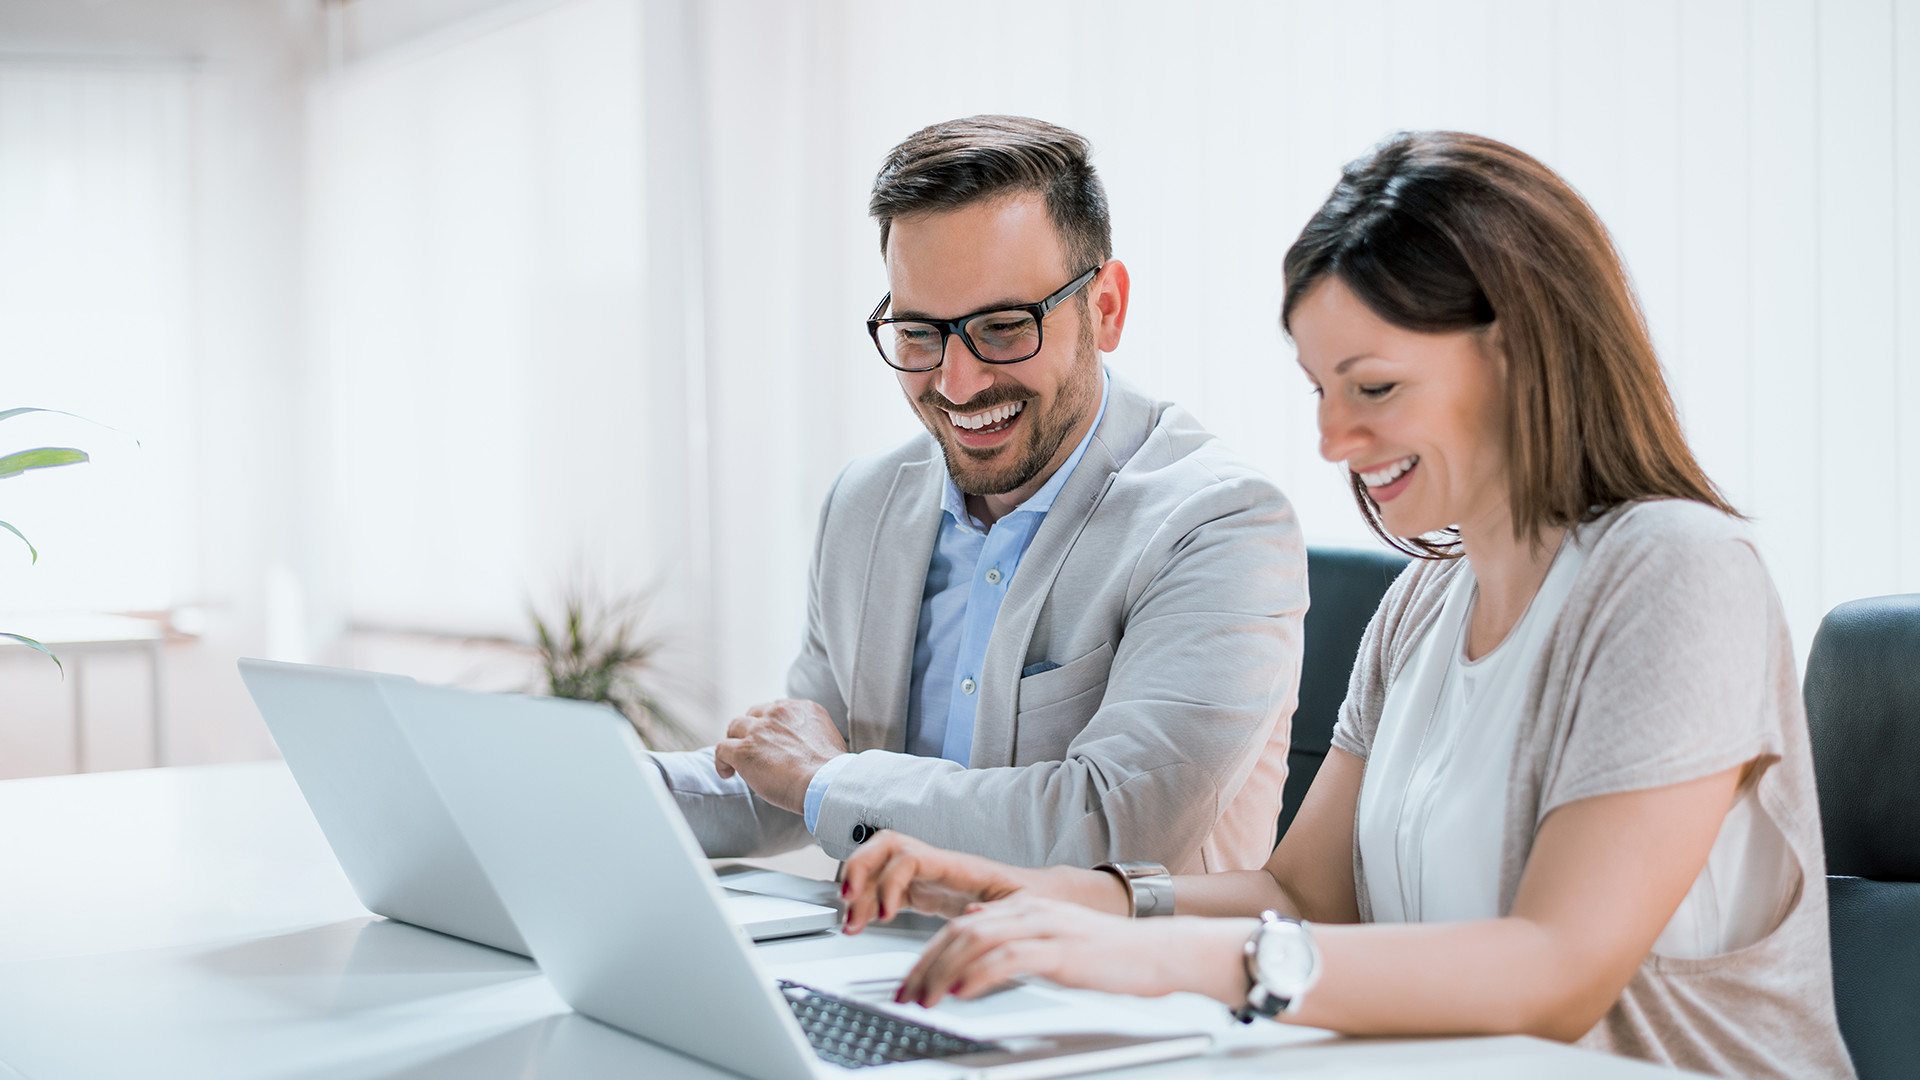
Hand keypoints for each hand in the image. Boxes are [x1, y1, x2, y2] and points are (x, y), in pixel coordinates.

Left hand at [712, 698, 847, 814]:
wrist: (826, 783)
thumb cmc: (831, 772)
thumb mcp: (828, 740)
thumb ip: (812, 736)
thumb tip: (804, 752)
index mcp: (802, 708)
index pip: (776, 709)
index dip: (769, 725)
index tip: (770, 741)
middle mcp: (779, 712)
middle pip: (753, 714)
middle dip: (750, 730)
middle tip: (752, 748)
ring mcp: (759, 730)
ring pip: (735, 727)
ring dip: (735, 742)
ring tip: (736, 761)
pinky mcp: (744, 750)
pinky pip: (722, 749)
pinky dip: (722, 761)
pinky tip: (727, 773)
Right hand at [838, 831, 1038, 932]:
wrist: (1040, 897)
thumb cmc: (1033, 899)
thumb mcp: (1021, 908)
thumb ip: (997, 912)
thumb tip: (973, 916)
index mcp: (958, 866)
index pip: (910, 856)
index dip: (890, 881)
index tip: (885, 915)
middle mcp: (937, 864)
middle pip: (884, 846)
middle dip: (858, 868)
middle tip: (847, 901)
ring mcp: (927, 876)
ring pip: (879, 865)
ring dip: (858, 888)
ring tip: (850, 922)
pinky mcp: (923, 891)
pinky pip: (885, 889)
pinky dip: (867, 903)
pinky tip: (861, 923)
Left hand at [895, 895, 1254, 1008]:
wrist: (1156, 952)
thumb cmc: (1109, 953)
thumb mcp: (1052, 937)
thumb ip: (1013, 931)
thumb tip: (974, 925)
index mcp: (1023, 908)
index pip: (960, 926)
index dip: (928, 954)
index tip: (911, 982)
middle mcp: (1028, 912)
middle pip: (959, 932)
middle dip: (926, 965)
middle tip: (906, 995)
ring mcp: (1044, 928)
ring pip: (976, 943)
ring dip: (944, 973)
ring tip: (927, 999)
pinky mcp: (1059, 950)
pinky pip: (1008, 959)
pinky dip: (978, 976)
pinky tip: (963, 993)